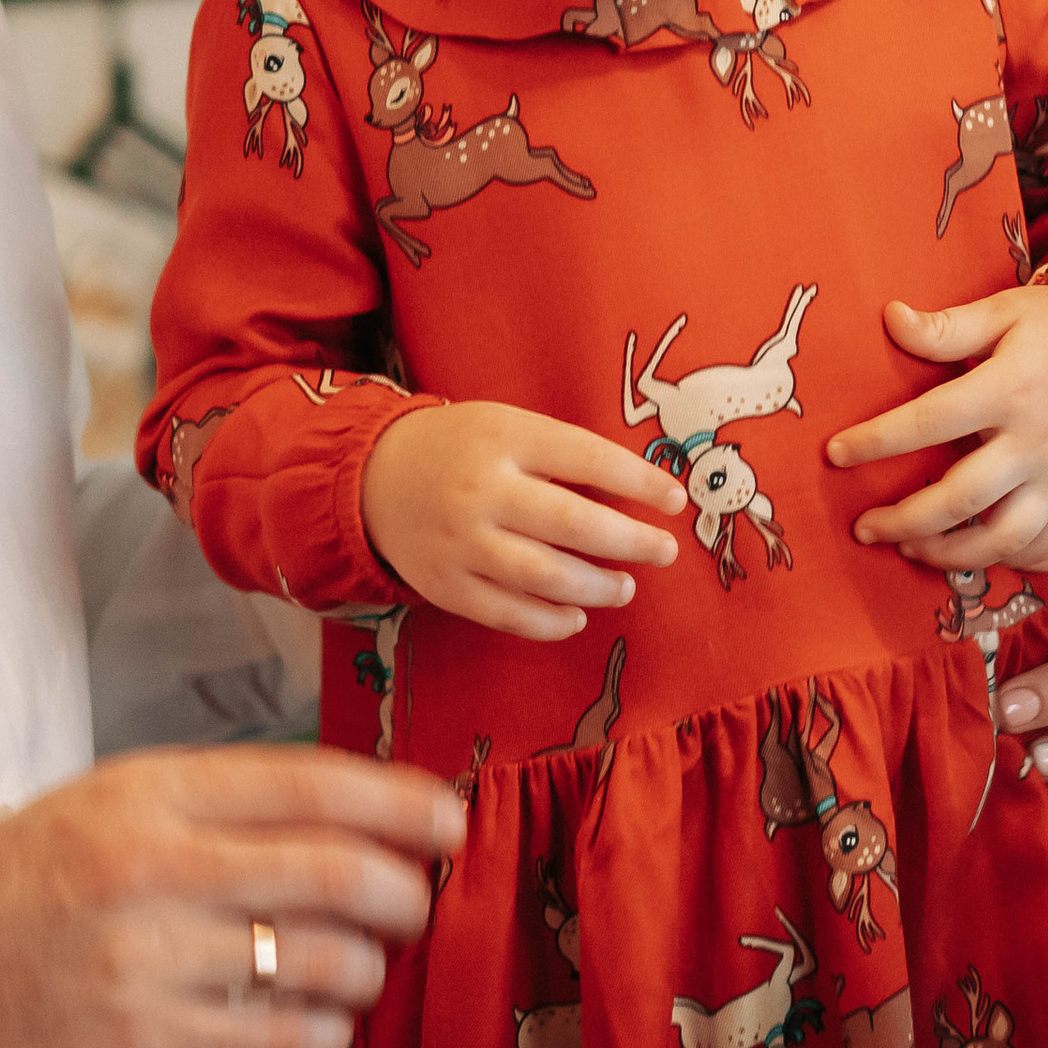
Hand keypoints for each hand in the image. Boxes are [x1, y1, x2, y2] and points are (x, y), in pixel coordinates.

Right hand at [0, 744, 468, 1047]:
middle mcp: (153, 866)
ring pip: (321, 959)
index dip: (397, 802)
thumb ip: (205, 807)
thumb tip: (336, 814)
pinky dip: (323, 1034)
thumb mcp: (96, 809)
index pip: (309, 782)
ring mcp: (150, 957)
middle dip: (401, 890)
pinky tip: (319, 1027)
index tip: (447, 818)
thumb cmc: (6, 897)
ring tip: (359, 970)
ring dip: (365, 968)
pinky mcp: (145, 1043)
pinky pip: (281, 1037)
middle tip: (416, 902)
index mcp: (146, 793)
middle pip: (335, 869)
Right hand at [363, 401, 684, 639]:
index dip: (638, 482)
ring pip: (545, 575)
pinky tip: (577, 614)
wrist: (372, 479)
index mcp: (503, 436)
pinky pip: (508, 614)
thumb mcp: (508, 427)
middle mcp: (481, 489)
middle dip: (630, 541)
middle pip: (572, 522)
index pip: (586, 457)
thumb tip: (639, 497)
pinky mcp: (444, 586)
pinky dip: (551, 621)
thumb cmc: (463, 449)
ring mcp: (460, 542)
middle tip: (664, 552)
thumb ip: (562, 456)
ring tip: (626, 586)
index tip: (675, 500)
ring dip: (598, 586)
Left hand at [826, 283, 1047, 565]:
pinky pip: (1043, 546)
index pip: (930, 421)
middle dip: (904, 520)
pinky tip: (967, 555)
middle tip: (864, 527)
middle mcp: (1035, 441)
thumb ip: (947, 327)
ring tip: (908, 550)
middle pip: (961, 497)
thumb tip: (891, 318)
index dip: (877, 441)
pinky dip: (1002, 560)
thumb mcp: (1006, 311)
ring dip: (948, 553)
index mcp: (1009, 388)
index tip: (835, 454)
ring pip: (1003, 537)